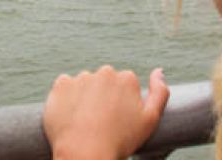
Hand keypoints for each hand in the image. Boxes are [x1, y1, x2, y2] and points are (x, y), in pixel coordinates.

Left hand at [44, 66, 168, 159]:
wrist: (85, 154)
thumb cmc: (120, 141)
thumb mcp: (150, 120)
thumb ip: (160, 92)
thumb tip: (158, 71)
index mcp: (127, 78)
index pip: (124, 84)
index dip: (121, 104)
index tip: (118, 119)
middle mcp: (104, 72)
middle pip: (104, 82)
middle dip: (103, 96)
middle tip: (101, 122)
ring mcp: (81, 77)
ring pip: (84, 84)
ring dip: (84, 97)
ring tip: (85, 122)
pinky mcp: (61, 85)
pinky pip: (65, 87)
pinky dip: (67, 98)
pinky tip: (71, 115)